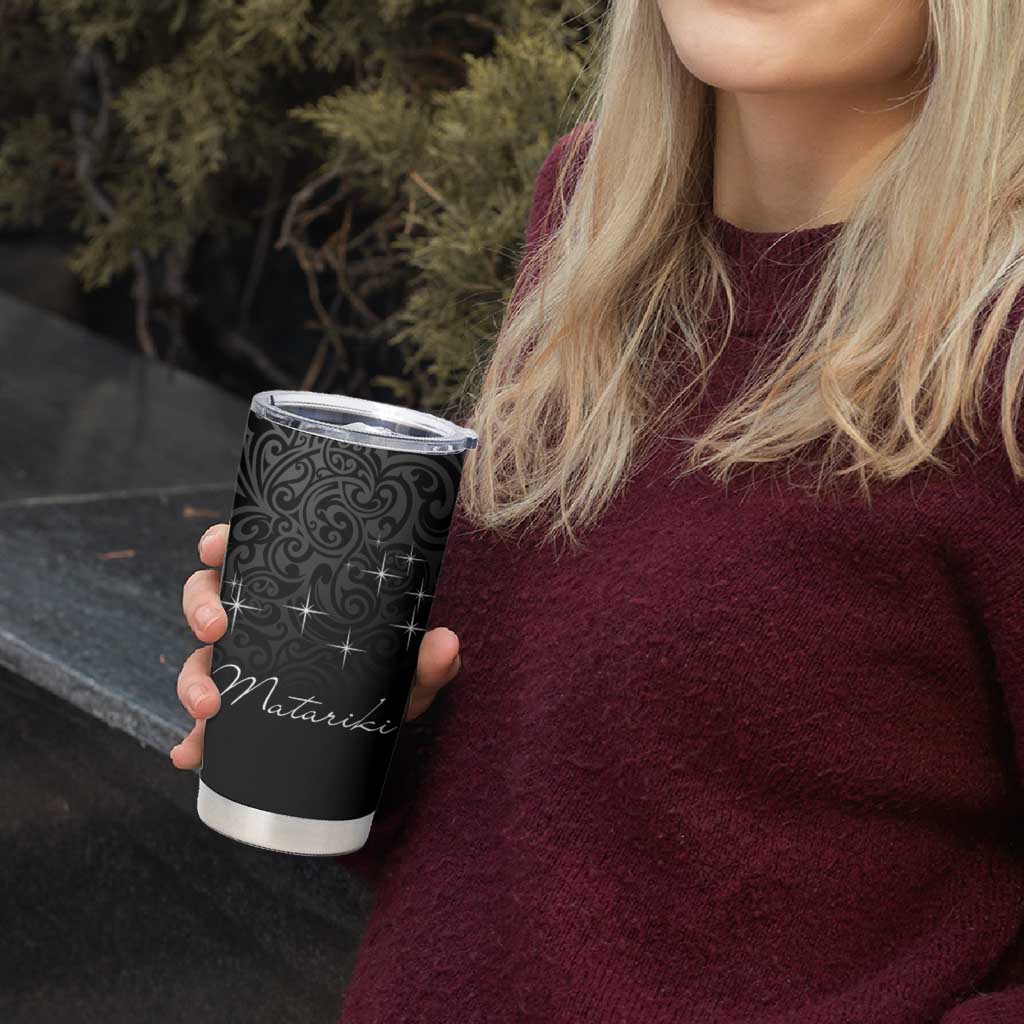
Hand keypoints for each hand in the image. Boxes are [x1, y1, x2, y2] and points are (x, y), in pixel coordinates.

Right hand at [169, 523, 461, 768]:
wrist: (384, 718)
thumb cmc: (390, 673)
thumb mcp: (410, 666)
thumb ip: (428, 658)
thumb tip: (446, 643)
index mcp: (289, 591)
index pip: (246, 553)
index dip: (221, 543)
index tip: (216, 546)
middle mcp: (259, 622)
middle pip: (207, 599)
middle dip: (200, 610)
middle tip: (216, 628)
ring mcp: (245, 666)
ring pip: (199, 660)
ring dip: (192, 680)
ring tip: (209, 707)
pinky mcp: (242, 712)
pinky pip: (205, 726)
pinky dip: (193, 740)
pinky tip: (190, 755)